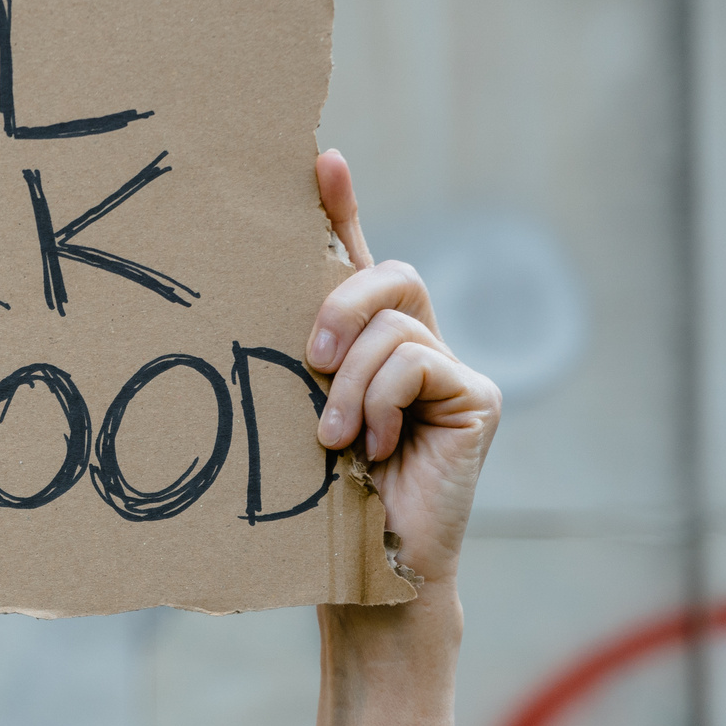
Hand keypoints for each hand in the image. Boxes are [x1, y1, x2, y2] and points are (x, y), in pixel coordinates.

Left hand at [304, 151, 500, 587]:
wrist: (365, 568)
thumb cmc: (319, 495)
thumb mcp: (293, 408)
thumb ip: (294, 351)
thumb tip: (247, 286)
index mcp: (367, 342)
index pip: (357, 257)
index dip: (341, 204)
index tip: (320, 157)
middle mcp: (417, 342)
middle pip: (387, 274)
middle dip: (339, 303)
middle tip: (308, 359)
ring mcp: (453, 368)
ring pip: (395, 327)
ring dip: (351, 384)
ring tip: (336, 438)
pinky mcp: (478, 396)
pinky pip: (419, 361)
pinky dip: (385, 402)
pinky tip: (379, 449)